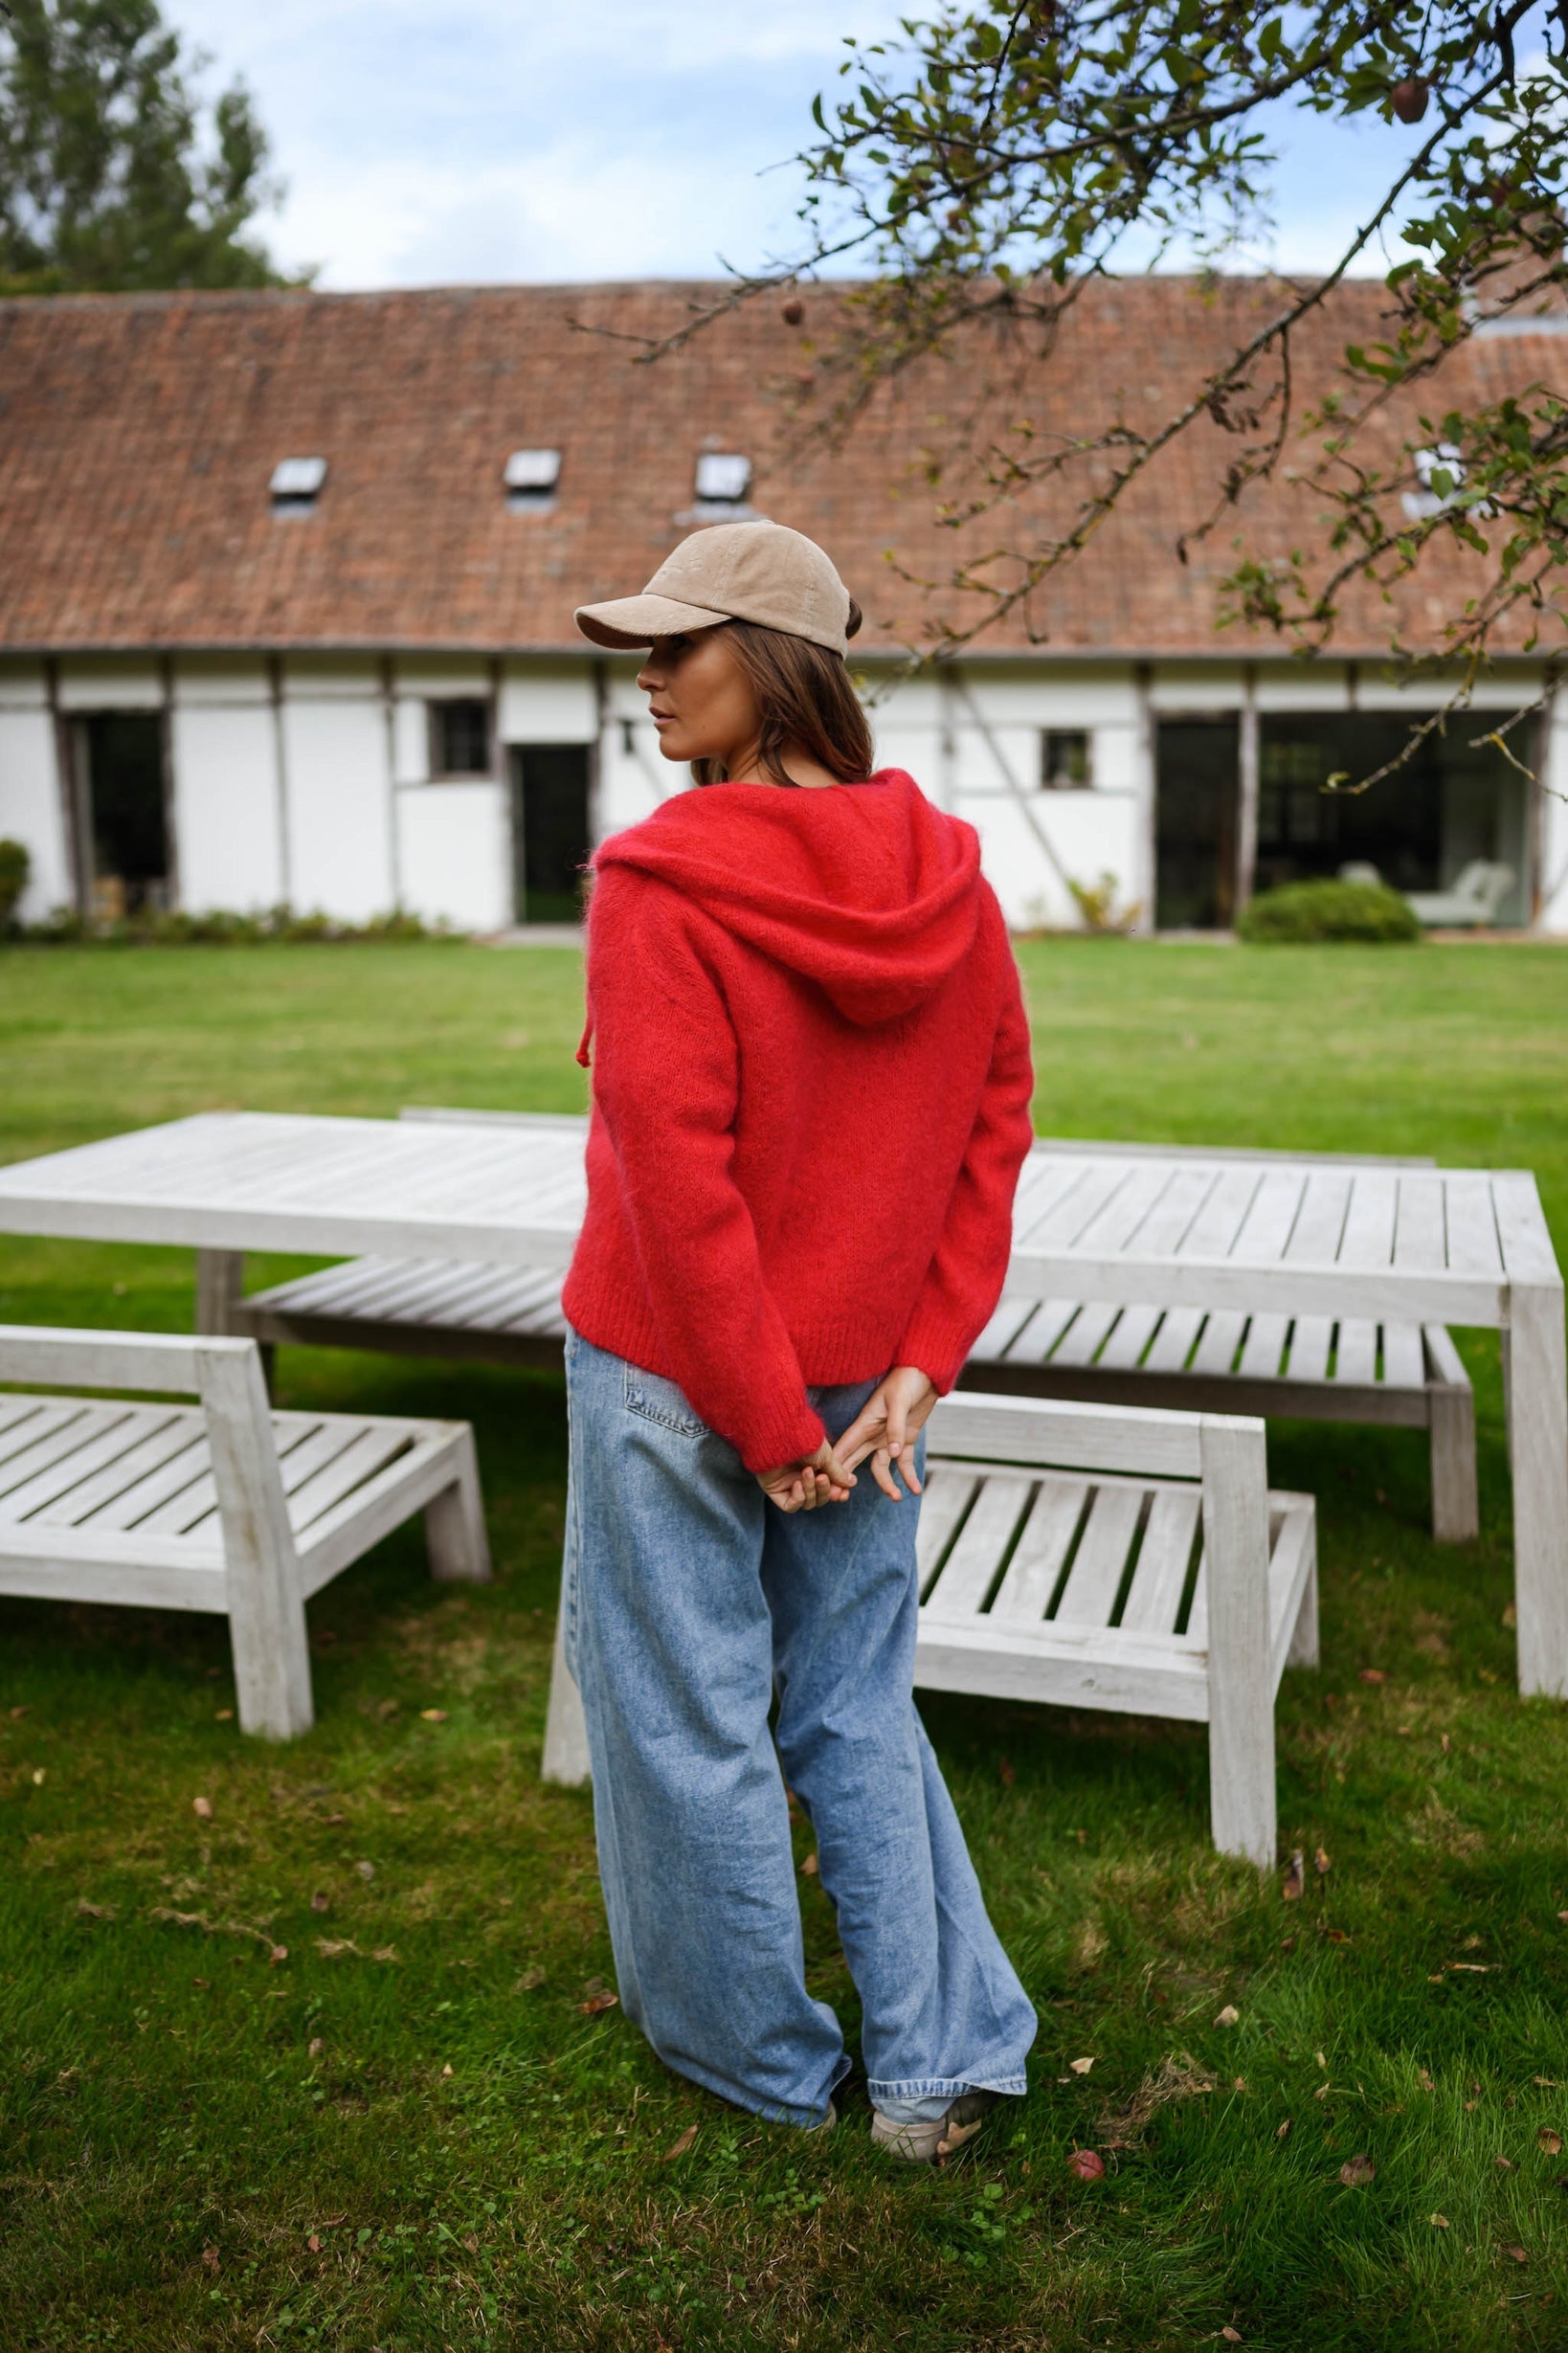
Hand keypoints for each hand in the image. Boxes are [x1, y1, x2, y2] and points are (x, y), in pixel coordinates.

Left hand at [756, 1439, 856, 1513]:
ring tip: (807, 1472)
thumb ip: (838, 1472)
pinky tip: (797, 1484)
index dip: (837, 1494)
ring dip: (811, 1490)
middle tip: (822, 1478)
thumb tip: (852, 1482)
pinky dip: (797, 1498)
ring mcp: (788, 1484)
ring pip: (807, 1502)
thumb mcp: (827, 1456)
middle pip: (818, 1498)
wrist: (783, 1435)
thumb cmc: (805, 1440)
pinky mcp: (775, 1489)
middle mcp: (801, 1476)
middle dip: (824, 1491)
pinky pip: (790, 1506)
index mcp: (815, 1467)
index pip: (828, 1489)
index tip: (844, 1494)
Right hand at [833, 1365, 937, 1501]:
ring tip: (896, 1497)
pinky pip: (903, 1463)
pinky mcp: (904, 1440)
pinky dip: (908, 1476)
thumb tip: (890, 1453)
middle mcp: (872, 1434)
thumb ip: (894, 1427)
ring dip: (885, 1484)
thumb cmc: (906, 1381)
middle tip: (842, 1500)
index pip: (844, 1448)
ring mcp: (887, 1439)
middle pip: (854, 1461)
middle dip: (847, 1480)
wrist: (925, 1374)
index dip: (834, 1467)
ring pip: (880, 1467)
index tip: (828, 1485)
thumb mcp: (899, 1402)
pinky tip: (915, 1489)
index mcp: (864, 1423)